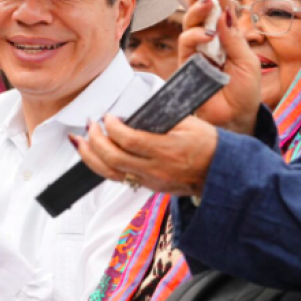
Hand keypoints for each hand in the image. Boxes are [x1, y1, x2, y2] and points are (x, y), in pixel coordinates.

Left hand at [70, 114, 218, 197]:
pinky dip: (102, 166)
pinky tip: (92, 155)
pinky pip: (119, 178)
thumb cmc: (206, 142)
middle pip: (114, 158)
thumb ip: (159, 119)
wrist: (220, 172)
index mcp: (167, 149)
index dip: (113, 128)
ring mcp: (151, 181)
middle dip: (96, 140)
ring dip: (90, 157)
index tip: (108, 117)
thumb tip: (133, 113)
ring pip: (111, 173)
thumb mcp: (187, 122)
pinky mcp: (149, 187)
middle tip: (90, 125)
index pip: (129, 140)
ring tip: (80, 141)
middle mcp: (155, 168)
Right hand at [178, 0, 262, 134]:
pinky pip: (186, 47)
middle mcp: (209, 43)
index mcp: (226, 38)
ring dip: (196, 12)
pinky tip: (205, 34)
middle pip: (198, 14)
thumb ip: (234, 38)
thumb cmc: (244, 91)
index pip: (219, 12)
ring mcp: (196, 55)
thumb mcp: (248, 61)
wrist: (237, 118)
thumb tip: (222, 14)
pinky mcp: (187, 67)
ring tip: (207, 5)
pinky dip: (194, 36)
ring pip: (189, 26)